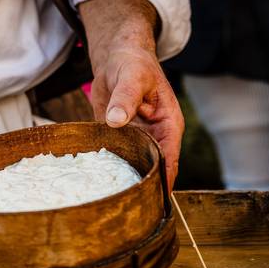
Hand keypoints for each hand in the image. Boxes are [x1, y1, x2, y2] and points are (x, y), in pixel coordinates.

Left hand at [79, 0, 184, 189]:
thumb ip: (125, 98)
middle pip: (153, 168)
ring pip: (134, 166)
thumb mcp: (132, 77)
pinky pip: (115, 157)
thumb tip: (117, 119)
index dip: (165, 180)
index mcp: (169, 125)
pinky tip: (97, 183)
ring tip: (114, 203)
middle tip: (131, 209)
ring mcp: (136, 139)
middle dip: (145, 187)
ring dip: (125, 180)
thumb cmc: (133, 63)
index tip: (156, 200)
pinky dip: (108, 169)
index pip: (171, 158)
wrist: (117, 58)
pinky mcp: (118, 138)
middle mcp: (155, 136)